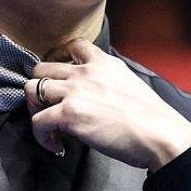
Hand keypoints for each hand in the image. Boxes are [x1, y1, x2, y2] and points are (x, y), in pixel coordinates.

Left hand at [24, 39, 190, 170]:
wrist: (159, 132)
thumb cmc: (150, 116)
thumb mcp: (128, 81)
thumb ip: (107, 78)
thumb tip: (95, 92)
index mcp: (102, 62)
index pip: (70, 45)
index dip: (56, 59)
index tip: (56, 77)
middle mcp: (85, 71)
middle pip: (41, 68)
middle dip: (40, 88)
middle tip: (47, 108)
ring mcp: (74, 91)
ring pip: (32, 90)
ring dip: (35, 110)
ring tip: (48, 127)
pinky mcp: (69, 114)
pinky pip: (38, 121)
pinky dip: (42, 136)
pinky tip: (56, 144)